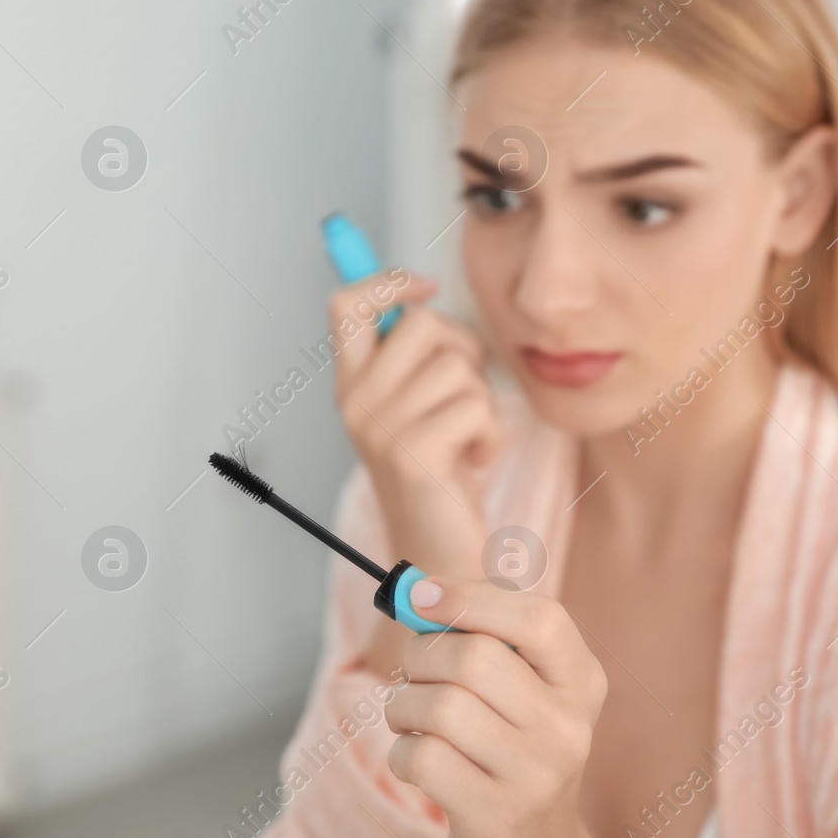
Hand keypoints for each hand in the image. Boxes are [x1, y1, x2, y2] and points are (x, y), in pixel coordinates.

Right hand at [329, 268, 498, 581]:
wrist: (438, 557)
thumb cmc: (439, 477)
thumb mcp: (416, 409)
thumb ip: (411, 357)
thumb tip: (418, 290)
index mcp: (351, 386)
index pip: (345, 306)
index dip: (387, 281)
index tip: (425, 288)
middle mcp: (355, 404)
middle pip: (422, 323)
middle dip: (463, 351)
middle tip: (462, 396)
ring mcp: (379, 428)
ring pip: (458, 365)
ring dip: (482, 400)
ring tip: (467, 438)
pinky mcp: (412, 453)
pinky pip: (476, 405)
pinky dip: (491, 433)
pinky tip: (474, 460)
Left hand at [384, 577, 622, 837]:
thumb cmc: (510, 753)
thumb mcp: (521, 692)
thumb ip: (480, 635)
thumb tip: (418, 591)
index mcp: (582, 682)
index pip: (541, 618)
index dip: (473, 597)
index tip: (424, 595)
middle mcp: (569, 728)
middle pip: (473, 657)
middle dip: (420, 656)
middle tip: (414, 675)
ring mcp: (537, 777)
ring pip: (439, 706)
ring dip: (402, 707)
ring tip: (411, 722)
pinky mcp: (496, 818)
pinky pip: (422, 757)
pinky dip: (401, 753)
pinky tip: (417, 762)